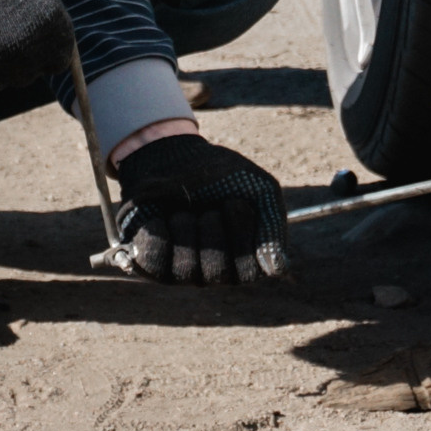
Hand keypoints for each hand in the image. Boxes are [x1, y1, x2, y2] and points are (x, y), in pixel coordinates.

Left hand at [112, 135, 290, 284]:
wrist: (176, 156)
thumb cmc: (222, 175)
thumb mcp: (259, 188)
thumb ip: (272, 227)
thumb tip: (276, 268)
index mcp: (248, 261)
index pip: (251, 271)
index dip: (242, 230)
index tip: (236, 201)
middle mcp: (217, 274)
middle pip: (217, 271)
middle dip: (212, 226)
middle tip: (209, 205)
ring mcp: (184, 273)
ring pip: (186, 268)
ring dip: (185, 224)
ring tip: (185, 209)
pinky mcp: (153, 265)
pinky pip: (155, 259)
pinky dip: (160, 228)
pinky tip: (164, 216)